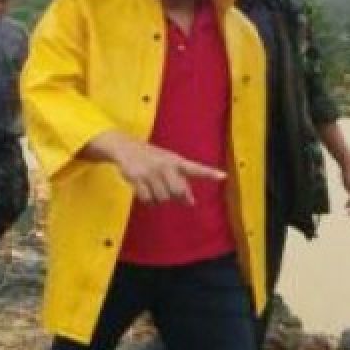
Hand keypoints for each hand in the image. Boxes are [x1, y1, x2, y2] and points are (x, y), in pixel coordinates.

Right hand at [104, 133, 224, 204]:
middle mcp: (165, 165)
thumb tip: (191, 202)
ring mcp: (151, 172)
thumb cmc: (152, 158)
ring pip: (162, 198)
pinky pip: (148, 199)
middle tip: (169, 192)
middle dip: (175, 197)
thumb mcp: (168, 164)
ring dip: (159, 199)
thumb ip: (180, 181)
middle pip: (178, 191)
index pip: (196, 168)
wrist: (126, 147)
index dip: (209, 173)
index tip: (223, 176)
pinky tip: (145, 191)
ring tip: (154, 188)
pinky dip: (148, 200)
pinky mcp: (137, 178)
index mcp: (176, 161)